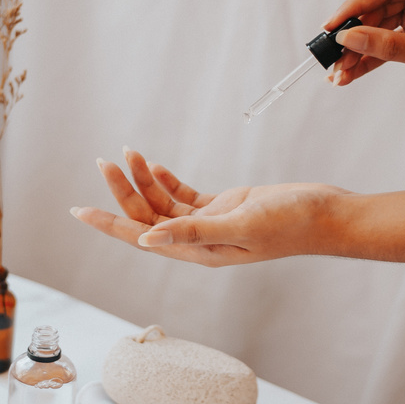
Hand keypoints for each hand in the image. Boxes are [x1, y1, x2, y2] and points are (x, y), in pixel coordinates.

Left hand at [70, 148, 344, 266]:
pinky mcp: (223, 208)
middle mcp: (199, 240)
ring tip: (129, 152)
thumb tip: (145, 240)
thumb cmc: (291, 223)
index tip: (79, 211)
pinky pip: (184, 196)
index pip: (141, 238)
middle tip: (105, 160)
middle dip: (124, 190)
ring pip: (164, 203)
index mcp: (199, 251)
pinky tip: (153, 165)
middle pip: (148, 217)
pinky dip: (167, 180)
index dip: (109, 224)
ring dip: (144, 180)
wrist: (325, 214)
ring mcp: (210, 224)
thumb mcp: (239, 224)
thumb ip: (191, 232)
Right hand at [324, 0, 404, 85]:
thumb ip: (386, 44)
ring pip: (380, 31)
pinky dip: (370, 61)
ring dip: (357, 54)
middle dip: (354, 37)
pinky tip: (350, 74)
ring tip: (338, 73)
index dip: (355, 6)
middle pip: (379, 10)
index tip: (332, 25)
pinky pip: (388, 46)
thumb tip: (349, 38)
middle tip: (331, 55)